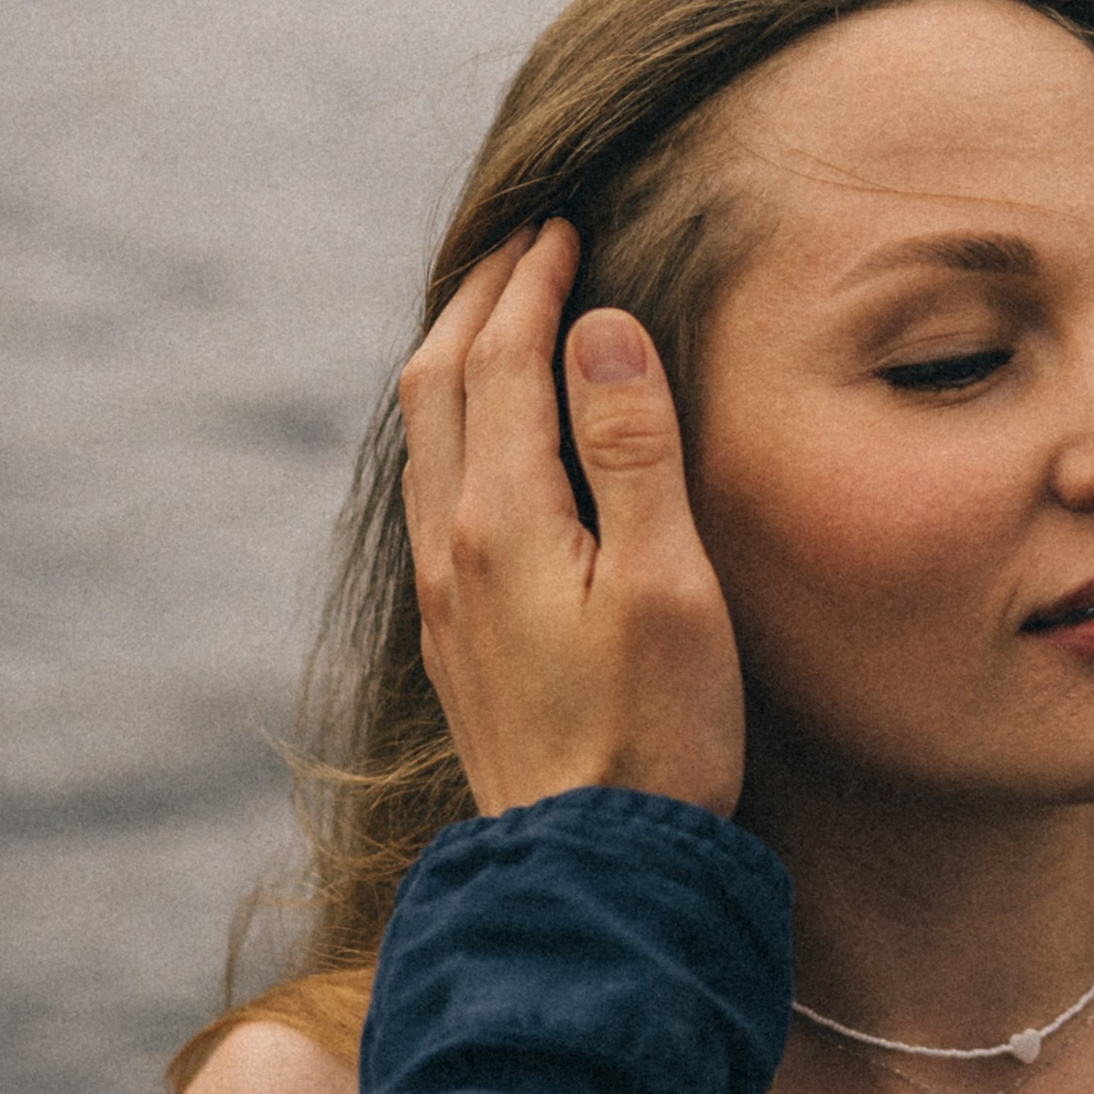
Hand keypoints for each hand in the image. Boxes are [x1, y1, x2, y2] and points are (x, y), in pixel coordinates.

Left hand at [399, 222, 746, 819]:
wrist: (595, 868)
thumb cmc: (657, 732)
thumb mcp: (669, 583)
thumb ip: (632, 449)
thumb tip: (599, 327)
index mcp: (505, 517)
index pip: (504, 358)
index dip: (535, 283)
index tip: (566, 225)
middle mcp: (454, 544)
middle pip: (438, 381)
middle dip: (480, 298)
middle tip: (525, 241)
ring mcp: (447, 592)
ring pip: (423, 436)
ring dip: (456, 356)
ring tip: (498, 313)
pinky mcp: (457, 633)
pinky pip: (433, 490)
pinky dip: (454, 423)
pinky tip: (487, 435)